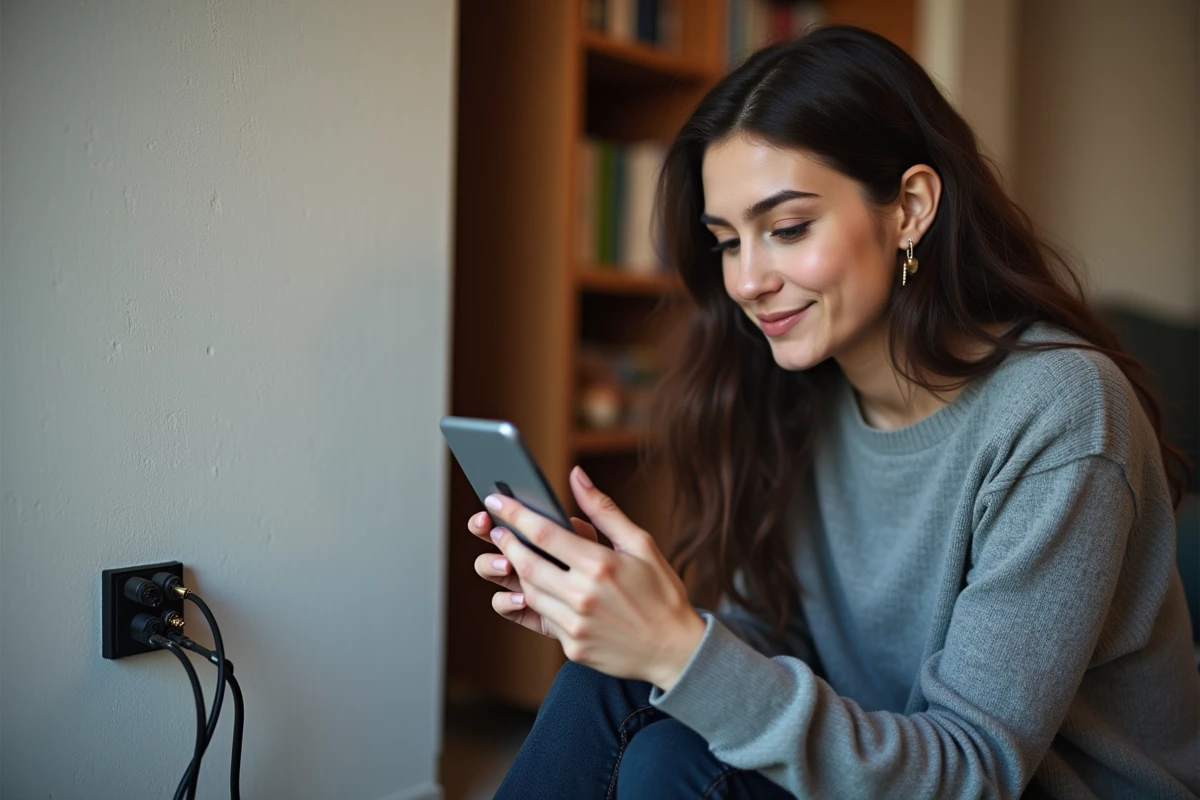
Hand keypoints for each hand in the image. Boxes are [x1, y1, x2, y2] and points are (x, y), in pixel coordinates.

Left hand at [485, 466, 705, 689]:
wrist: (675, 650)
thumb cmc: (661, 592)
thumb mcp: (640, 544)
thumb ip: (603, 510)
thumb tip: (576, 476)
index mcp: (600, 565)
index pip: (544, 534)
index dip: (515, 515)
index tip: (496, 501)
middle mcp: (583, 596)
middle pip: (526, 564)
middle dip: (506, 543)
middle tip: (497, 529)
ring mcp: (575, 625)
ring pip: (529, 592)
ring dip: (518, 572)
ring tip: (517, 556)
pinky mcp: (572, 646)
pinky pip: (543, 618)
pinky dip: (537, 600)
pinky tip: (541, 588)